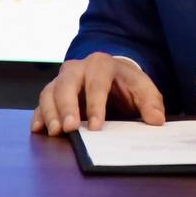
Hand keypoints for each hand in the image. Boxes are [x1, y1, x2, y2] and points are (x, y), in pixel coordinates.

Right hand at [31, 53, 165, 135]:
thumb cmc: (127, 84)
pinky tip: (38, 129)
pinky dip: (39, 115)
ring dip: (50, 112)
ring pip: (49, 92)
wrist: (113, 76)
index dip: (95, 105)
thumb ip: (151, 102)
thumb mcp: (143, 88)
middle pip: (66, 84)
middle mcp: (78, 68)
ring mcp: (62, 80)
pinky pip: (41, 102)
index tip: (96, 127)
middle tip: (69, 128)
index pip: (96, 83)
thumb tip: (157, 120)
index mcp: (102, 64)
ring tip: (55, 132)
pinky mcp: (53, 93)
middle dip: (67, 107)